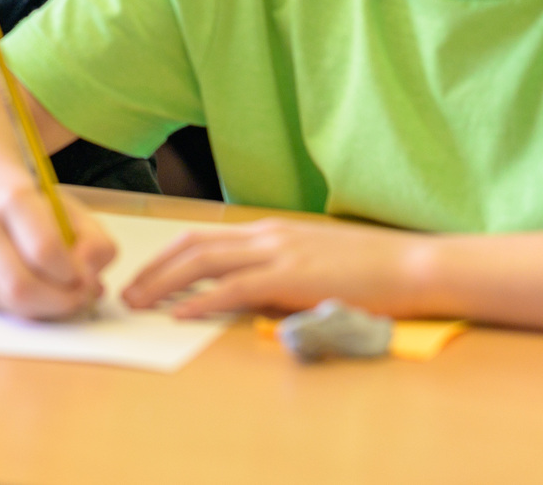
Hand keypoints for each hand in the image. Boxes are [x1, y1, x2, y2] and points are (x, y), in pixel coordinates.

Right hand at [0, 186, 117, 319]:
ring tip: (67, 298)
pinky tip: (46, 297)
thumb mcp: (76, 213)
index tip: (86, 276)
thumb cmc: (38, 209)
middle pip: (22, 285)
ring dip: (49, 310)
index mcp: (14, 200)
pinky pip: (8, 312)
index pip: (44, 250)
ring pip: (13, 304)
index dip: (72, 273)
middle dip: (60, 300)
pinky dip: (35, 312)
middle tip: (80, 295)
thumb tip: (90, 280)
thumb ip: (95, 243)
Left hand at [122, 217, 438, 318]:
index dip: (168, 256)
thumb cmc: (373, 270)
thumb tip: (252, 288)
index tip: (145, 275)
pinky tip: (182, 313)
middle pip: (192, 245)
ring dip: (164, 283)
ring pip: (203, 262)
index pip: (204, 236)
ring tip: (140, 303)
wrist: (414, 266)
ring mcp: (278, 252)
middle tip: (127, 292)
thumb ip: (281, 268)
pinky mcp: (290, 276)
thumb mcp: (316, 259)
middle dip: (153, 269)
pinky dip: (202, 299)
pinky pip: (233, 287)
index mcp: (271, 230)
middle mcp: (267, 234)